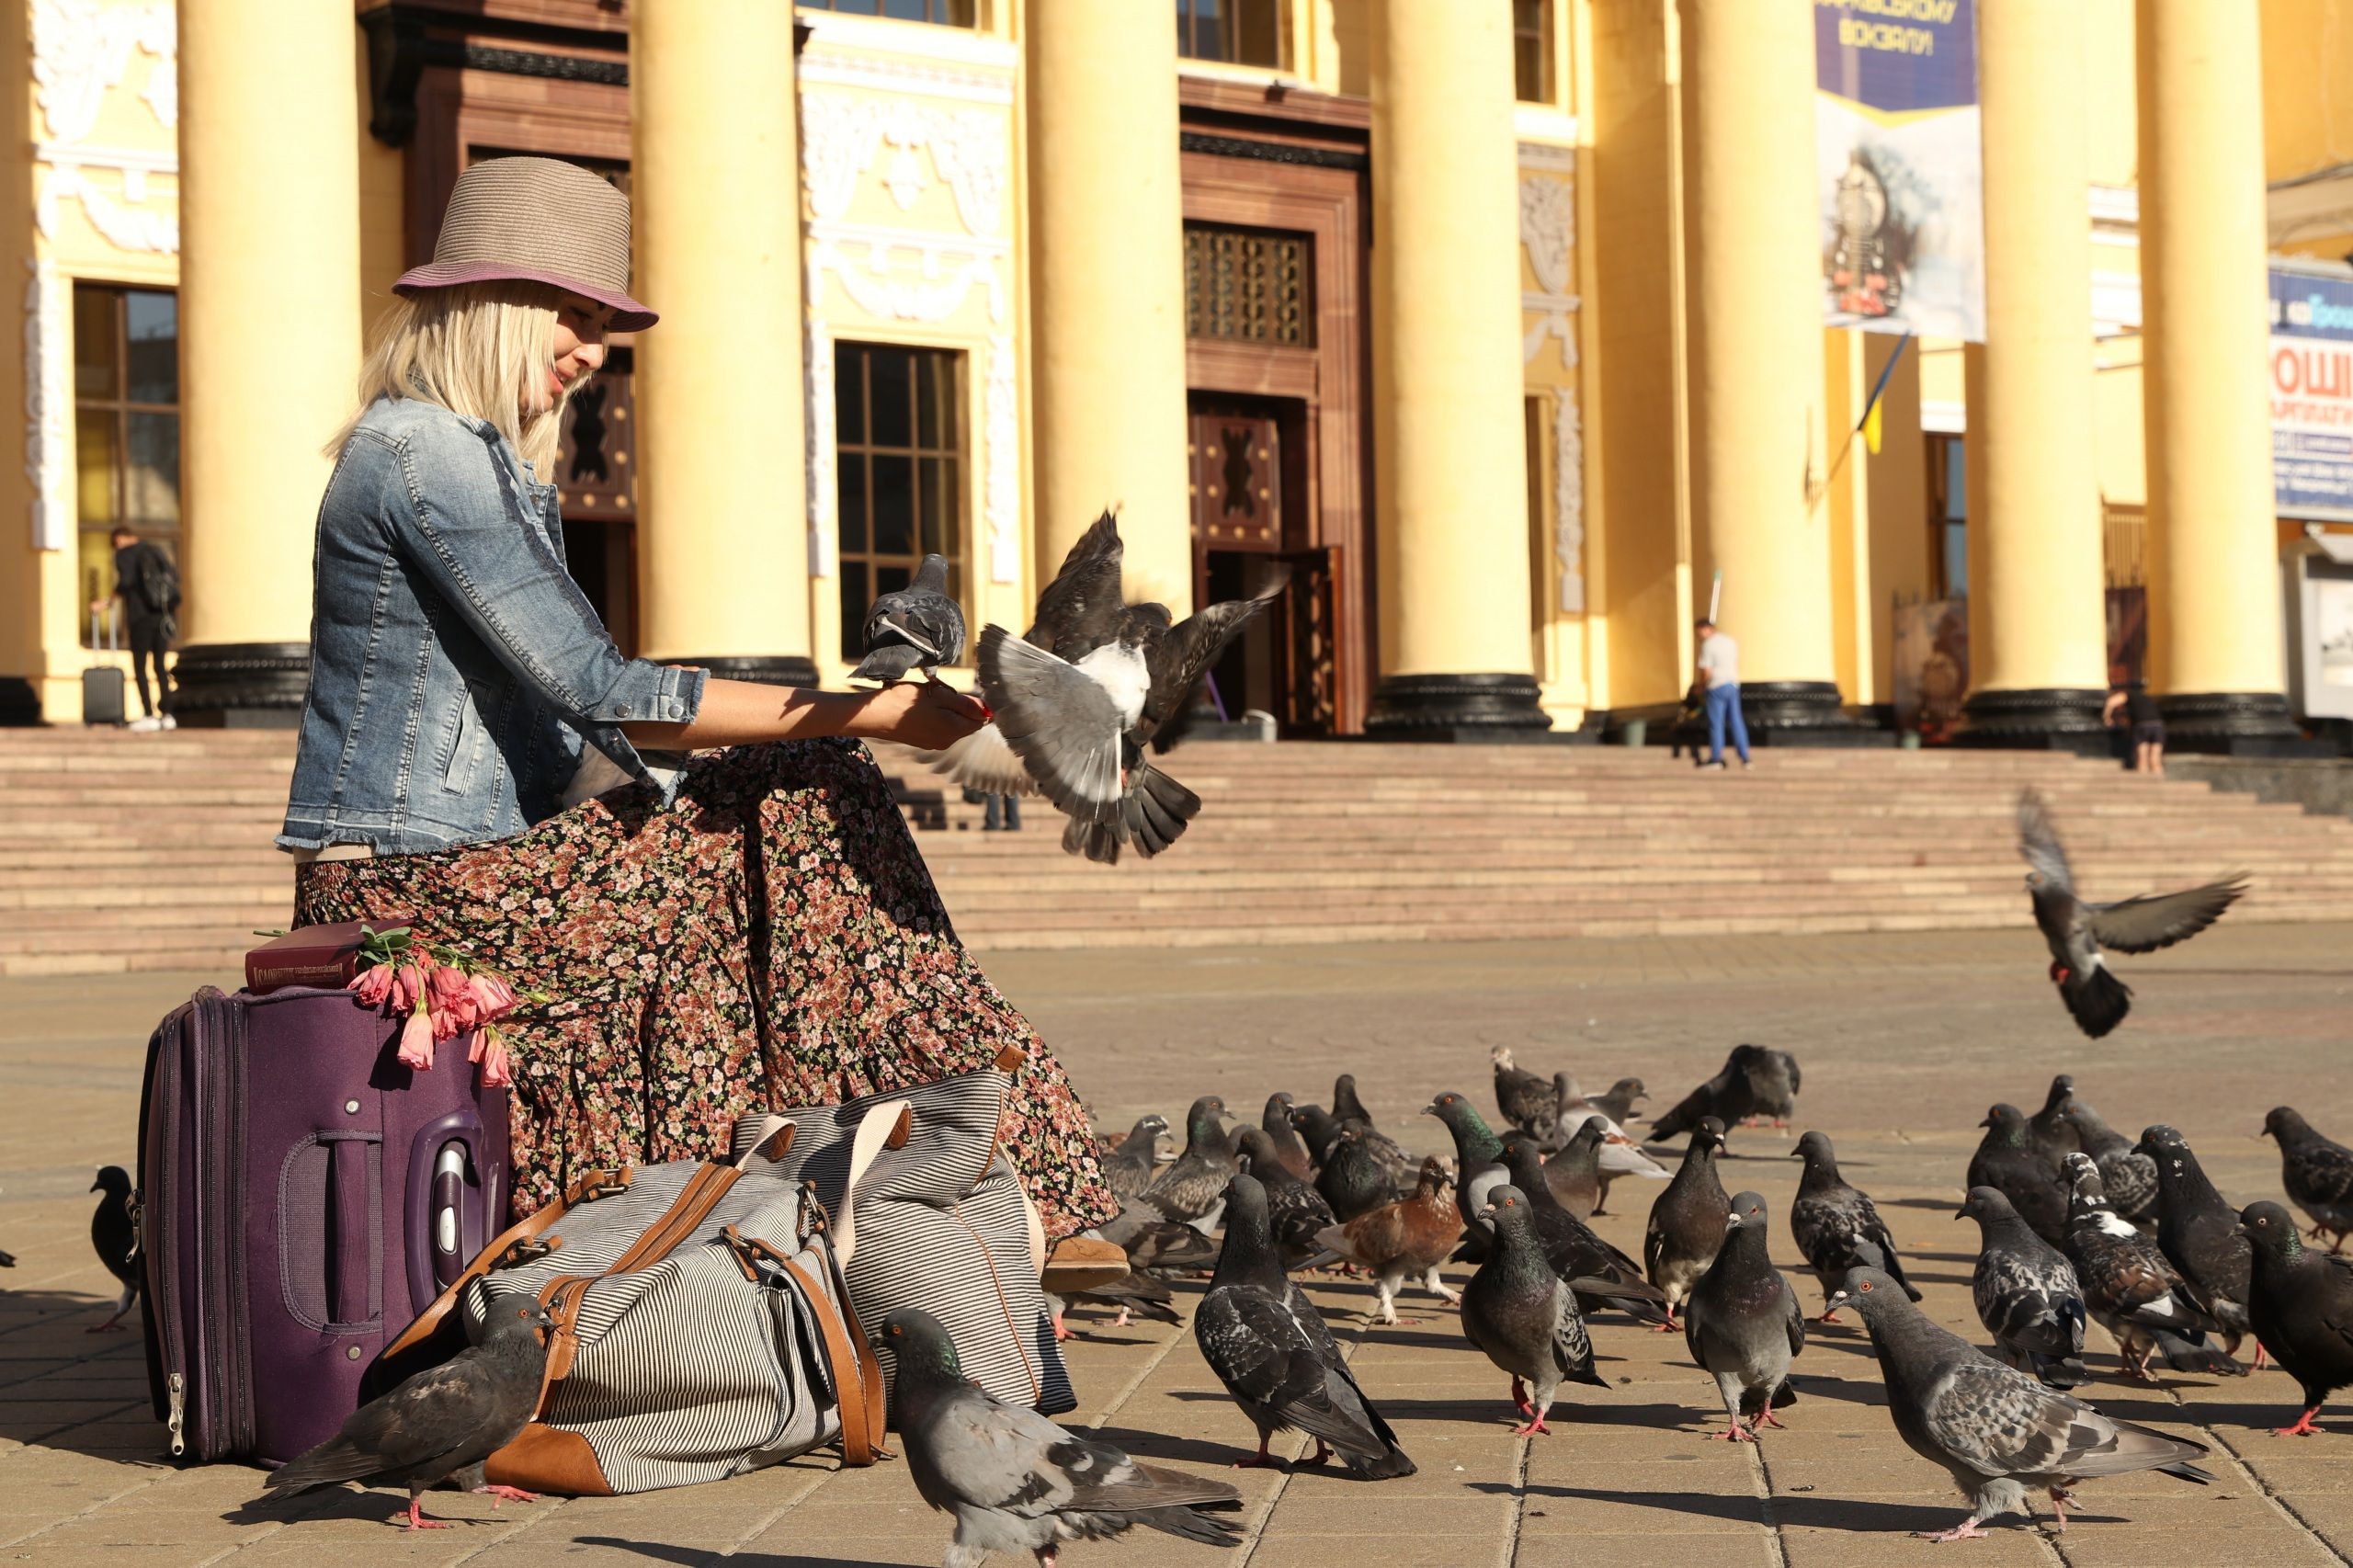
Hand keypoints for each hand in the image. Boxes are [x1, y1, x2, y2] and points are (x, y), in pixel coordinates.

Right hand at [846, 680, 989, 750]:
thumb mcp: (939, 696)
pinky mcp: (925, 741)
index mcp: (954, 730)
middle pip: (969, 722)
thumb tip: (988, 710)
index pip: (982, 719)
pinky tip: (924, 706)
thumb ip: (965, 704)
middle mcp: (948, 741)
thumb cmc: (905, 702)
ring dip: (950, 709)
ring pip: (955, 723)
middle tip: (944, 691)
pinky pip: (941, 727)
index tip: (963, 690)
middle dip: (963, 705)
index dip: (979, 703)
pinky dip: (939, 715)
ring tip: (932, 697)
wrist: (875, 716)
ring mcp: (936, 743)